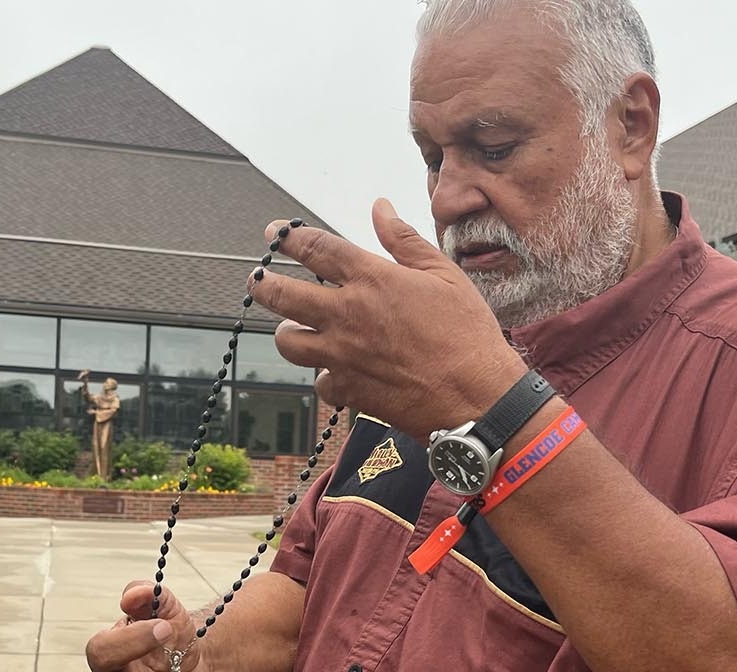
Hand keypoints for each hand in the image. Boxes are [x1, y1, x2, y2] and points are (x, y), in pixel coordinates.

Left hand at [250, 199, 526, 440]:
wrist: (477, 398)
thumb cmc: (468, 334)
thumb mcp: (444, 275)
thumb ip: (405, 240)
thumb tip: (381, 208)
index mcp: (371, 279)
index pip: (314, 248)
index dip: (287, 237)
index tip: (274, 234)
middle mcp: (348, 315)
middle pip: (280, 294)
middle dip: (263, 284)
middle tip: (260, 281)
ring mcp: (343, 355)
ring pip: (288, 342)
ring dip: (288, 332)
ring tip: (298, 327)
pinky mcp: (349, 391)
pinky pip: (320, 381)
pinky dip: (325, 376)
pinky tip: (337, 370)